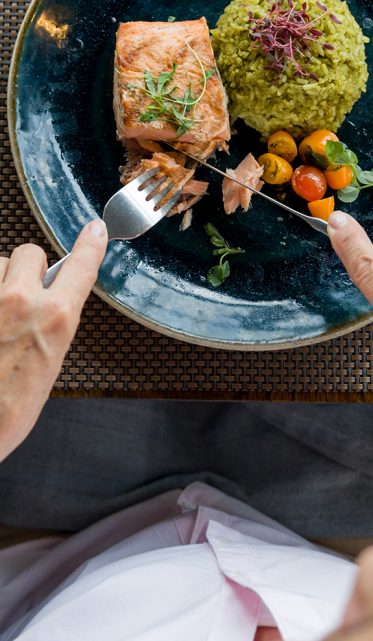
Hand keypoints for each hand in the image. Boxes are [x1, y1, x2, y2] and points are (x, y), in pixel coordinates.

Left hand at [0, 220, 106, 461]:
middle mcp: (22, 300)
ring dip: (0, 278)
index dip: (90, 245)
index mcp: (56, 319)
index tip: (95, 231)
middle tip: (24, 294)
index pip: (81, 266)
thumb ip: (53, 324)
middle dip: (29, 268)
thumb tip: (51, 303)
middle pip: (30, 251)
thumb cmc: (9, 410)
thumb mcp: (51, 365)